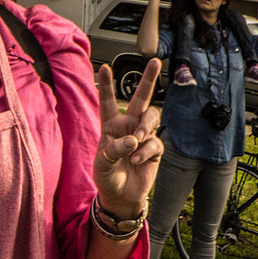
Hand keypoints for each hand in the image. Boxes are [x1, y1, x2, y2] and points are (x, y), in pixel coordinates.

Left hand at [93, 58, 163, 217]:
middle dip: (148, 80)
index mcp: (111, 126)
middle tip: (155, 61)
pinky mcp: (154, 148)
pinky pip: (154, 142)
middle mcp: (128, 127)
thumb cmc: (107, 177)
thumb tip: (133, 139)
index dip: (107, 85)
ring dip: (145, 127)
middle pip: (141, 99)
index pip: (108, 102)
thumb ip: (113, 150)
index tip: (105, 67)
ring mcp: (143, 136)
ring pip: (152, 117)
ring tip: (136, 142)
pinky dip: (145, 151)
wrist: (121, 196)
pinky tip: (137, 161)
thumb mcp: (102, 164)